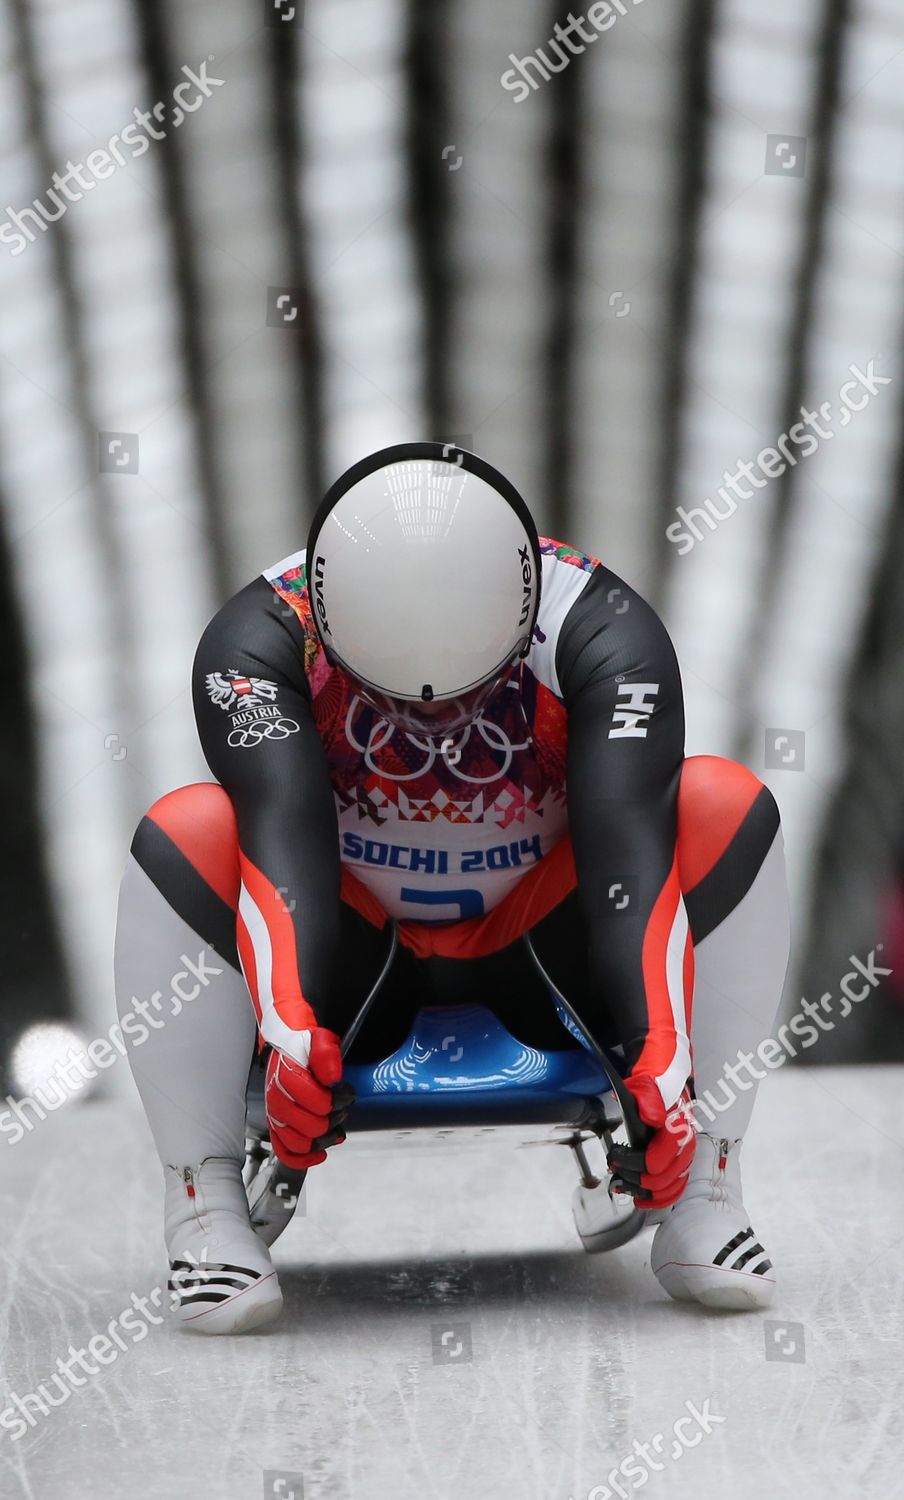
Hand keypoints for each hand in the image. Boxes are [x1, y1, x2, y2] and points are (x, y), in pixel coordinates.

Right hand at [265, 1027, 353, 1168]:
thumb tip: (332, 1078)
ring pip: (298, 1143)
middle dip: (332, 1120)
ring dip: (322, 1140)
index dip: (336, 1101)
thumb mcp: (321, 1040)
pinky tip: (320, 1153)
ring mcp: (274, 1114)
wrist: (287, 1046)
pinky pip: (284, 1152)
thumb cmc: (304, 1046)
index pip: (316, 1102)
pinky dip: (302, 1159)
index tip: (346, 1093)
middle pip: (310, 1127)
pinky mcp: (275, 1125)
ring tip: (335, 1129)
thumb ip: (326, 1054)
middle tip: (342, 1109)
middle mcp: (276, 1098)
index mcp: (286, 1076)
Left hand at [607, 1078, 695, 1209]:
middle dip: (637, 1181)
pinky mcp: (681, 1157)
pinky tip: (643, 1196)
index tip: (616, 1159)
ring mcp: (685, 1152)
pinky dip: (661, 1196)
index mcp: (677, 1128)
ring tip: (627, 1190)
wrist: (666, 1072)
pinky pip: (676, 1185)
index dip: (633, 1165)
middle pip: (664, 1180)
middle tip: (618, 1175)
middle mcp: (685, 1143)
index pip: (656, 1162)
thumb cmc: (655, 1079)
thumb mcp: (645, 1084)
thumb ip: (649, 1100)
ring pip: (673, 1188)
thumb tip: (653, 1119)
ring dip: (649, 1194)